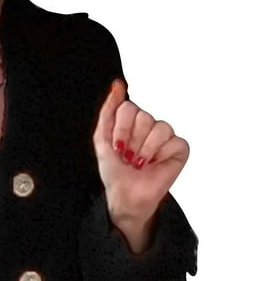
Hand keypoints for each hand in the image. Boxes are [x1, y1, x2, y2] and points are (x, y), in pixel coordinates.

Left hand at [92, 78, 189, 224]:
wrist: (125, 195)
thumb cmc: (114, 171)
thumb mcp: (101, 139)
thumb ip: (108, 110)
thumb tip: (118, 84)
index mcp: (131, 122)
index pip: (128, 108)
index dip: (120, 129)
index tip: (116, 147)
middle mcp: (149, 126)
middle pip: (143, 116)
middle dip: (131, 140)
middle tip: (128, 156)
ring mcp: (165, 136)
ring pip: (158, 127)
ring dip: (144, 150)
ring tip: (139, 163)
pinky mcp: (179, 148)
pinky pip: (174, 140)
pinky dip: (160, 155)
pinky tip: (155, 164)